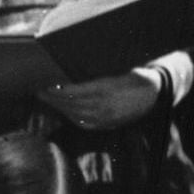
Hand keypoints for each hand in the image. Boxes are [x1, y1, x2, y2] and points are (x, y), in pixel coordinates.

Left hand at [36, 71, 161, 130]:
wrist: (155, 92)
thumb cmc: (134, 75)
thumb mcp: (116, 70)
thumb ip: (95, 73)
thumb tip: (70, 69)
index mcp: (105, 89)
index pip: (73, 92)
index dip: (57, 90)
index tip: (45, 83)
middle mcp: (103, 106)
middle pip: (70, 104)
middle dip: (52, 98)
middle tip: (38, 89)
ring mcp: (104, 117)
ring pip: (73, 113)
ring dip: (58, 106)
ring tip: (46, 98)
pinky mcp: (106, 124)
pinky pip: (82, 122)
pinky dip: (69, 115)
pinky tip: (62, 109)